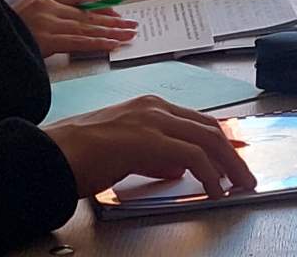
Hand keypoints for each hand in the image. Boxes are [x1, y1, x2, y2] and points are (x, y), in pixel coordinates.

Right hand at [12, 0, 137, 55]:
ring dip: (111, 32)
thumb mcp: (27, 14)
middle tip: (131, 25)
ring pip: (87, 27)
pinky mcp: (46, 39)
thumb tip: (82, 22)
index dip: (101, 5)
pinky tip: (112, 44)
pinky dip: (98, 42)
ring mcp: (46, 22)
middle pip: (87, 13)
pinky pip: (79, 41)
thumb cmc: (7, 30)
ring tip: (128, 35)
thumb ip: (52, 14)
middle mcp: (46, 4)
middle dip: (112, 21)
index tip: (116, 13)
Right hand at [43, 96, 257, 199]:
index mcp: (151, 107)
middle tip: (246, 174)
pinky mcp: (147, 138)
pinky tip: (213, 190)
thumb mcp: (126, 151)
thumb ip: (155, 155)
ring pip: (207, 139)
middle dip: (233, 154)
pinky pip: (192, 156)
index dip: (222, 140)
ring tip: (239, 184)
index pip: (199, 122)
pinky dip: (209, 174)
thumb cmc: (79, 156)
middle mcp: (155, 108)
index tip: (237, 157)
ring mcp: (152, 120)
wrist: (49, 155)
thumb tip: (179, 167)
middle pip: (210, 129)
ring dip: (228, 165)